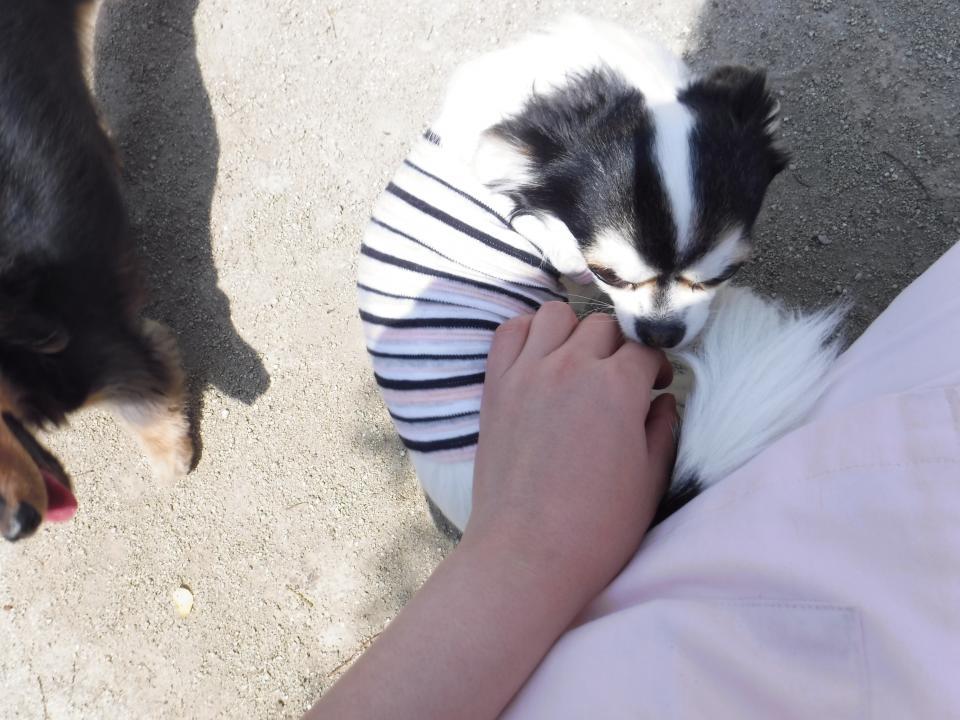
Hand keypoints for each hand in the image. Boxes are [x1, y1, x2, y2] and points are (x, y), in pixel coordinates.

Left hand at [307, 302, 676, 719]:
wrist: (526, 556)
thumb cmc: (596, 527)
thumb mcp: (649, 479)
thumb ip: (662, 428)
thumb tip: (663, 400)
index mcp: (616, 387)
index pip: (645, 347)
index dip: (656, 364)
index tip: (655, 385)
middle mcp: (570, 367)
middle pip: (604, 326)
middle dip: (620, 347)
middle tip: (621, 381)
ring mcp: (526, 373)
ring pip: (556, 314)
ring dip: (574, 330)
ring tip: (579, 364)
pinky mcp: (495, 387)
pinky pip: (509, 332)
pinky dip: (527, 333)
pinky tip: (540, 359)